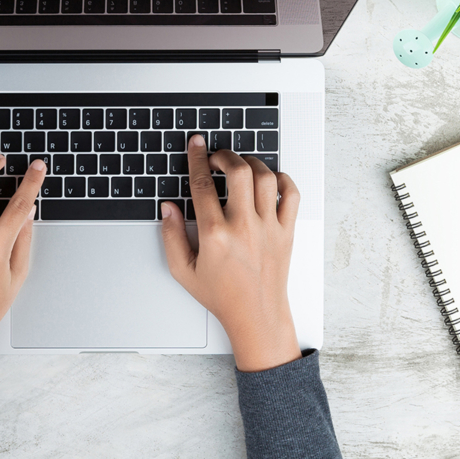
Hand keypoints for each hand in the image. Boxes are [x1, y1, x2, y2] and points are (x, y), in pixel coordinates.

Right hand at [160, 135, 301, 371]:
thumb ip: (171, 236)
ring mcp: (268, 228)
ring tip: (240, 166)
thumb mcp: (183, 270)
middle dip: (225, 155)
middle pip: (238, 171)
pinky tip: (269, 179)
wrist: (255, 315)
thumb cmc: (221, 295)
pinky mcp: (286, 232)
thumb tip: (168, 208)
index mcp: (215, 235)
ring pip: (265, 177)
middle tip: (217, 156)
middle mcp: (243, 227)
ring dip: (251, 163)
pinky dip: (282, 179)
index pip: (203, 184)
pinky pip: (291, 194)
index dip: (196, 158)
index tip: (196, 145)